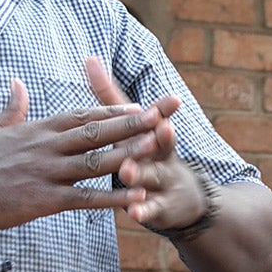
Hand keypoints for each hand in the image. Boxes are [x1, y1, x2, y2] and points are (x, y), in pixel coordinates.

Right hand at [0, 79, 180, 231]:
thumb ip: (11, 107)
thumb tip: (18, 83)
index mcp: (37, 129)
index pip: (83, 115)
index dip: (114, 112)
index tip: (141, 107)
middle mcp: (47, 146)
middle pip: (99, 131)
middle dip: (135, 124)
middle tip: (166, 115)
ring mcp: (46, 172)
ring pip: (98, 160)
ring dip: (133, 154)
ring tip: (162, 148)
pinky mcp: (42, 199)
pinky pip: (85, 198)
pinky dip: (113, 197)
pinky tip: (137, 197)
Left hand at [82, 58, 209, 231]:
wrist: (183, 199)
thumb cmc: (147, 152)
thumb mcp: (133, 125)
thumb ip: (111, 96)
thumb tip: (89, 58)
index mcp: (154, 134)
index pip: (158, 118)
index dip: (163, 109)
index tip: (171, 99)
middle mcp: (161, 156)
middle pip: (160, 144)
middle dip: (159, 136)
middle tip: (161, 126)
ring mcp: (162, 183)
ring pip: (150, 177)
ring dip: (140, 173)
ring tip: (127, 171)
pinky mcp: (159, 209)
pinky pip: (150, 209)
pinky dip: (143, 210)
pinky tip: (134, 213)